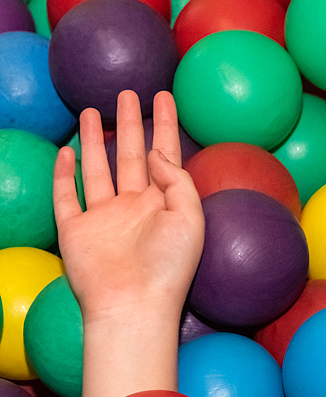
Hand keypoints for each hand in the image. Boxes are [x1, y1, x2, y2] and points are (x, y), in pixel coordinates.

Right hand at [53, 90, 204, 323]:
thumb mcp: (189, 217)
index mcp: (165, 203)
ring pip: (98, 168)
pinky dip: (65, 174)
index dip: (165, 124)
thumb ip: (177, 179)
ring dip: (96, 140)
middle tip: (127, 92)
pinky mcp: (76, 230)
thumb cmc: (169, 265)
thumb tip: (157, 151)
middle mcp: (135, 206)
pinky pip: (67, 196)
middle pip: (132, 155)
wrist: (133, 303)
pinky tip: (67, 151)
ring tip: (94, 110)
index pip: (167, 155)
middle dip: (130, 123)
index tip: (164, 95)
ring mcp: (104, 217)